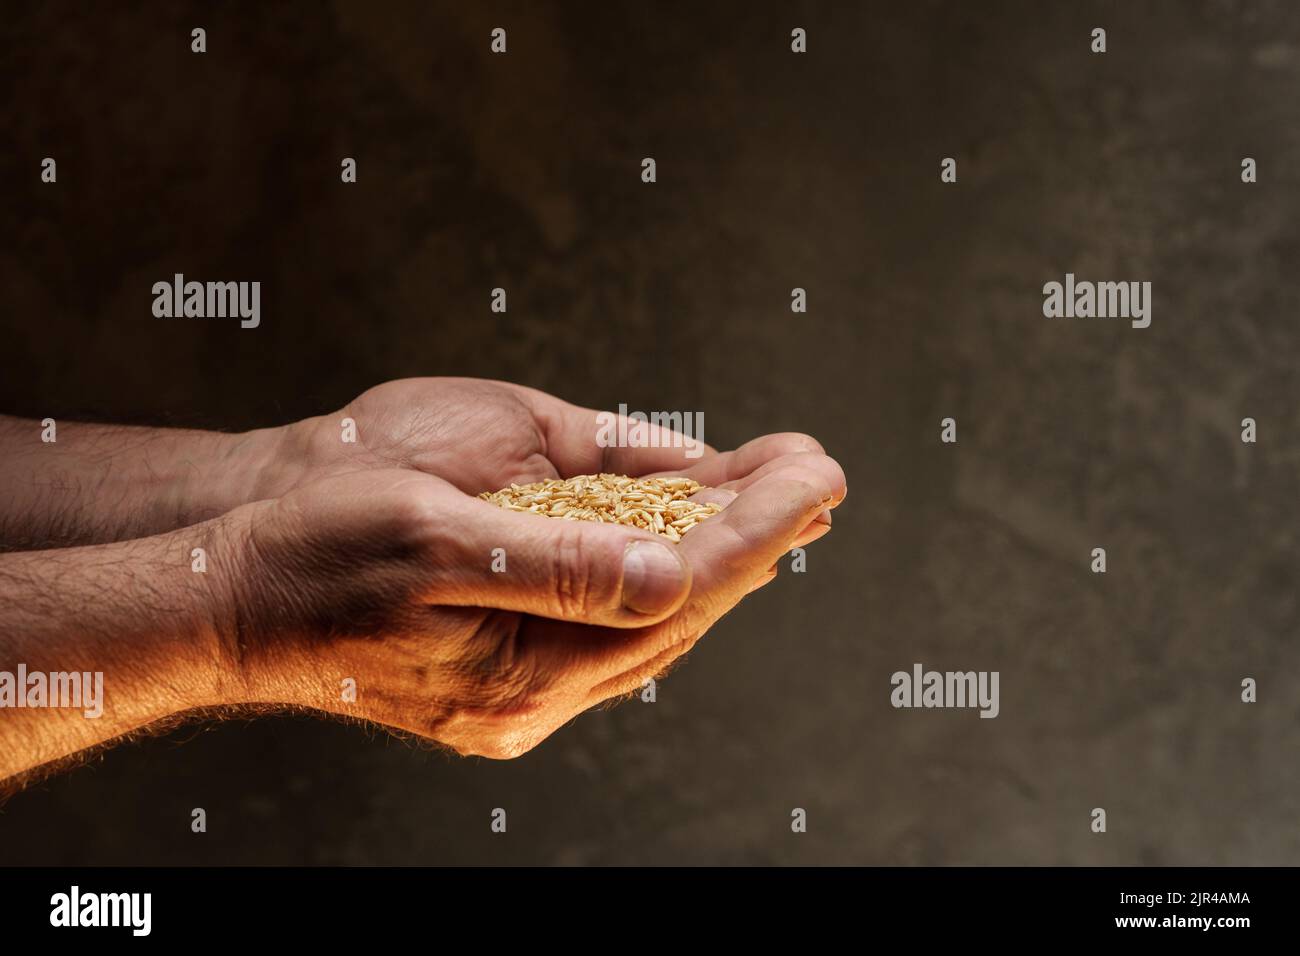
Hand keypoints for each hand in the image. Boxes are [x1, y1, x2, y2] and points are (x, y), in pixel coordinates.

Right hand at [212, 414, 844, 757]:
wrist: (233, 602)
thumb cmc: (315, 557)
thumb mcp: (432, 541)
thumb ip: (556, 565)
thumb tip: (668, 569)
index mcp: (523, 672)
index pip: (675, 595)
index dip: (753, 529)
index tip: (817, 475)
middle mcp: (535, 696)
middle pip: (679, 613)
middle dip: (754, 538)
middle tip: (816, 476)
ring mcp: (523, 691)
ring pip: (652, 621)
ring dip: (715, 553)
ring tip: (775, 495)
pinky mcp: (508, 672)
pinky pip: (612, 623)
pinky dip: (659, 572)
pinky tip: (688, 537)